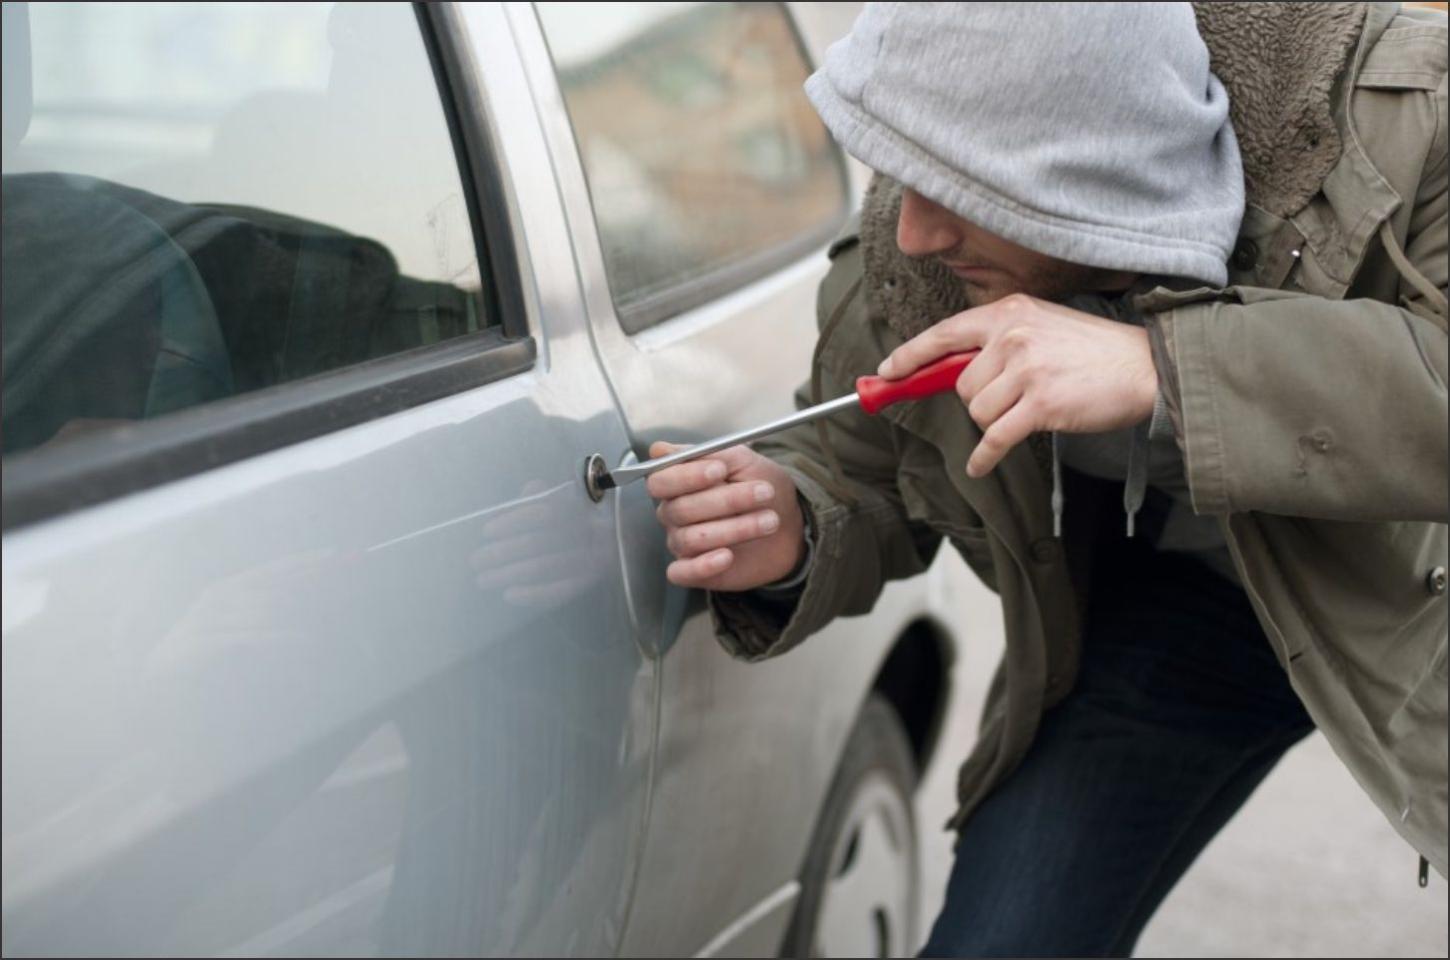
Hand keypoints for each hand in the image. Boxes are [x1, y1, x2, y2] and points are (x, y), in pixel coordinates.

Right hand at [647, 442, 804, 590]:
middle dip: (726, 501)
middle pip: (680, 509)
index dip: (686, 477)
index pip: (660, 481)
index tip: (719, 471)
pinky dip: (702, 566)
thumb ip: (708, 453)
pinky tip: (726, 556)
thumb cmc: (761, 488)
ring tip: (769, 521)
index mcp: (678, 484)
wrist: (789, 523)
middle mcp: (674, 513)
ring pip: (690, 539)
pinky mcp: (694, 570)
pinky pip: (682, 573)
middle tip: (763, 493)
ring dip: (733, 529)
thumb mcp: (743, 461)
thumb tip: (661, 450)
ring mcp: (683, 542)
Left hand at [876, 293, 1157, 476]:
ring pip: (976, 412)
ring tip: (1028, 412)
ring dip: (994, 422)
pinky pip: (994, 439)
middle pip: (960, 384)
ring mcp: (1026, 370)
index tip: (887, 371)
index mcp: (1009, 313)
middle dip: (978, 400)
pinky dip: (984, 457)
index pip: (944, 333)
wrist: (1145, 367)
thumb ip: (999, 340)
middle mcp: (1013, 336)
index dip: (910, 355)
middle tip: (1013, 399)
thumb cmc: (1093, 351)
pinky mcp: (1040, 404)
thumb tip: (950, 369)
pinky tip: (980, 464)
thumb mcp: (1043, 326)